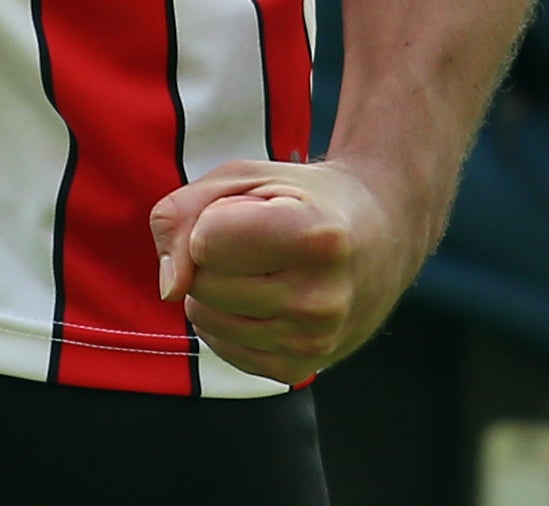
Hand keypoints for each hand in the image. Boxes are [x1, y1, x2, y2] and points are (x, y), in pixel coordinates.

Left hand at [148, 157, 419, 384]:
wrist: (380, 238)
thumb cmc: (302, 198)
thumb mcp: (244, 177)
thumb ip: (182, 214)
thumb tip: (168, 290)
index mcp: (315, 238)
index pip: (205, 241)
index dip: (215, 217)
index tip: (257, 211)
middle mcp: (320, 299)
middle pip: (200, 284)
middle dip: (210, 255)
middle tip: (260, 239)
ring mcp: (313, 343)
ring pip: (204, 317)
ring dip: (216, 287)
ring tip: (265, 267)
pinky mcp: (297, 370)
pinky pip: (219, 346)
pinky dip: (226, 318)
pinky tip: (265, 297)